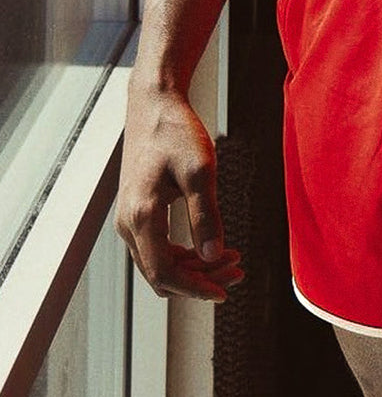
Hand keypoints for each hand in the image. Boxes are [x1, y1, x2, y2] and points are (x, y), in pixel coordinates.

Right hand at [115, 82, 243, 301]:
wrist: (155, 104)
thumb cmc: (177, 132)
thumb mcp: (200, 170)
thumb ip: (206, 215)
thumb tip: (214, 256)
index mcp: (140, 215)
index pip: (164, 272)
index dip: (194, 288)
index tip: (224, 292)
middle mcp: (127, 223)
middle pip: (161, 273)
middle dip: (200, 279)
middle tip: (238, 271)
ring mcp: (129, 219)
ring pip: (159, 263)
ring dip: (194, 268)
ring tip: (233, 259)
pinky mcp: (137, 212)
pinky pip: (157, 248)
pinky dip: (184, 254)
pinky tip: (212, 246)